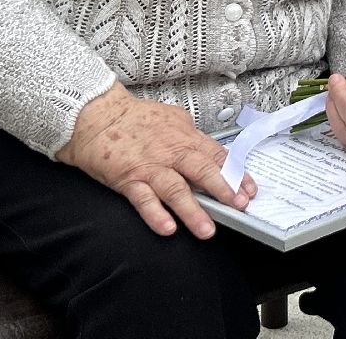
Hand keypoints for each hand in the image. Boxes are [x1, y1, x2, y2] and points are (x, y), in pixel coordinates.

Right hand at [58, 83, 255, 238]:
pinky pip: (144, 199)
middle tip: (239, 206)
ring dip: (193, 211)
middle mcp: (171, 151)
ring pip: (176, 189)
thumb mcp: (172, 119)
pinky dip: (155, 214)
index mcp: (185, 136)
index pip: (217, 156)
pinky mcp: (128, 179)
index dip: (236, 174)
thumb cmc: (134, 119)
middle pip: (202, 170)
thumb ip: (191, 136)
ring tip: (207, 230)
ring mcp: (150, 166)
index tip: (249, 190)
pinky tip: (167, 228)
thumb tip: (210, 151)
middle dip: (223, 190)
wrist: (97, 116)